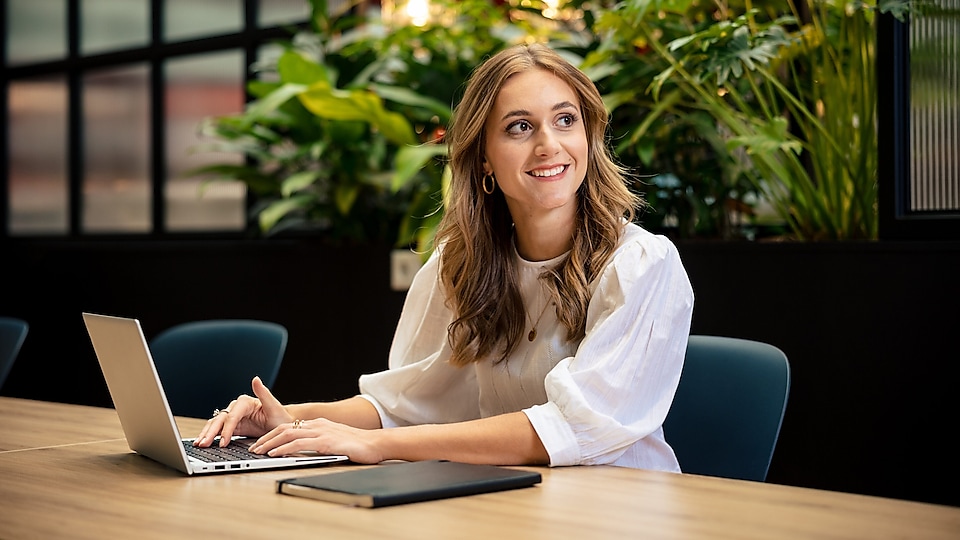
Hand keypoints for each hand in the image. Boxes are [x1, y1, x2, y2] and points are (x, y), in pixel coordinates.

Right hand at [193, 376, 292, 446]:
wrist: (282, 424)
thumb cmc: (280, 416)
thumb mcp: (274, 405)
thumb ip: (263, 393)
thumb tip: (256, 379)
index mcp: (245, 402)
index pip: (232, 417)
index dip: (227, 429)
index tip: (224, 441)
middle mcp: (236, 408)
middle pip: (220, 420)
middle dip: (211, 432)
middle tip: (203, 444)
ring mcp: (233, 417)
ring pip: (215, 425)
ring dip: (206, 434)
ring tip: (198, 444)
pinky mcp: (232, 427)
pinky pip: (218, 431)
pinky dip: (210, 437)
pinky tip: (203, 444)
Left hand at [250, 417, 384, 463]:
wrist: (376, 444)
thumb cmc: (359, 446)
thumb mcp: (335, 441)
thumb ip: (320, 443)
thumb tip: (306, 452)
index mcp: (319, 425)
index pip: (289, 427)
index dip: (273, 435)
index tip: (261, 444)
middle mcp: (317, 425)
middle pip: (284, 428)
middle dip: (266, 438)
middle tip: (253, 448)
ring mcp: (321, 432)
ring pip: (288, 434)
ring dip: (270, 443)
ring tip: (258, 451)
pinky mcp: (325, 442)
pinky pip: (299, 444)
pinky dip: (284, 448)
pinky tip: (275, 454)